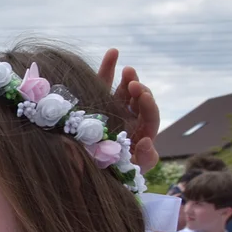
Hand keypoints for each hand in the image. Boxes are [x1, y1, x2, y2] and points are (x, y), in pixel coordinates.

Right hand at [98, 48, 159, 171]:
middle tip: (133, 82)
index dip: (148, 105)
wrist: (80, 179)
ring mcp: (112, 111)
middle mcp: (128, 121)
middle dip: (138, 89)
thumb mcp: (130, 172)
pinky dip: (108, 68)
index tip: (142, 96)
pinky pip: (103, 85)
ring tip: (126, 67)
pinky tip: (113, 52)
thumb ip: (143, 159)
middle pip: (139, 101)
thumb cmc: (109, 176)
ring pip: (123, 90)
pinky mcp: (95, 105)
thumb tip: (146, 141)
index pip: (150, 117)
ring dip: (127, 76)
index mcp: (140, 135)